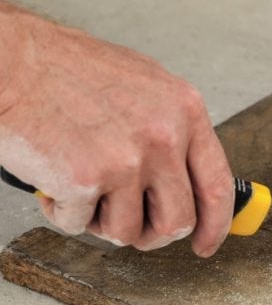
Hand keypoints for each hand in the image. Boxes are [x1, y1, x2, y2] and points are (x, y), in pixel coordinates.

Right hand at [0, 2, 232, 255]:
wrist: (13, 60)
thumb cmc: (70, 71)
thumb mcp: (147, 89)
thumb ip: (175, 133)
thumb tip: (190, 179)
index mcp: (185, 111)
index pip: (218, 186)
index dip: (215, 225)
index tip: (206, 243)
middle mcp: (165, 136)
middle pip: (178, 221)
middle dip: (152, 234)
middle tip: (130, 225)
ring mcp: (129, 159)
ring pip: (128, 231)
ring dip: (102, 221)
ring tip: (84, 188)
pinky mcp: (88, 179)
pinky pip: (80, 224)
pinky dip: (63, 212)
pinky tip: (55, 179)